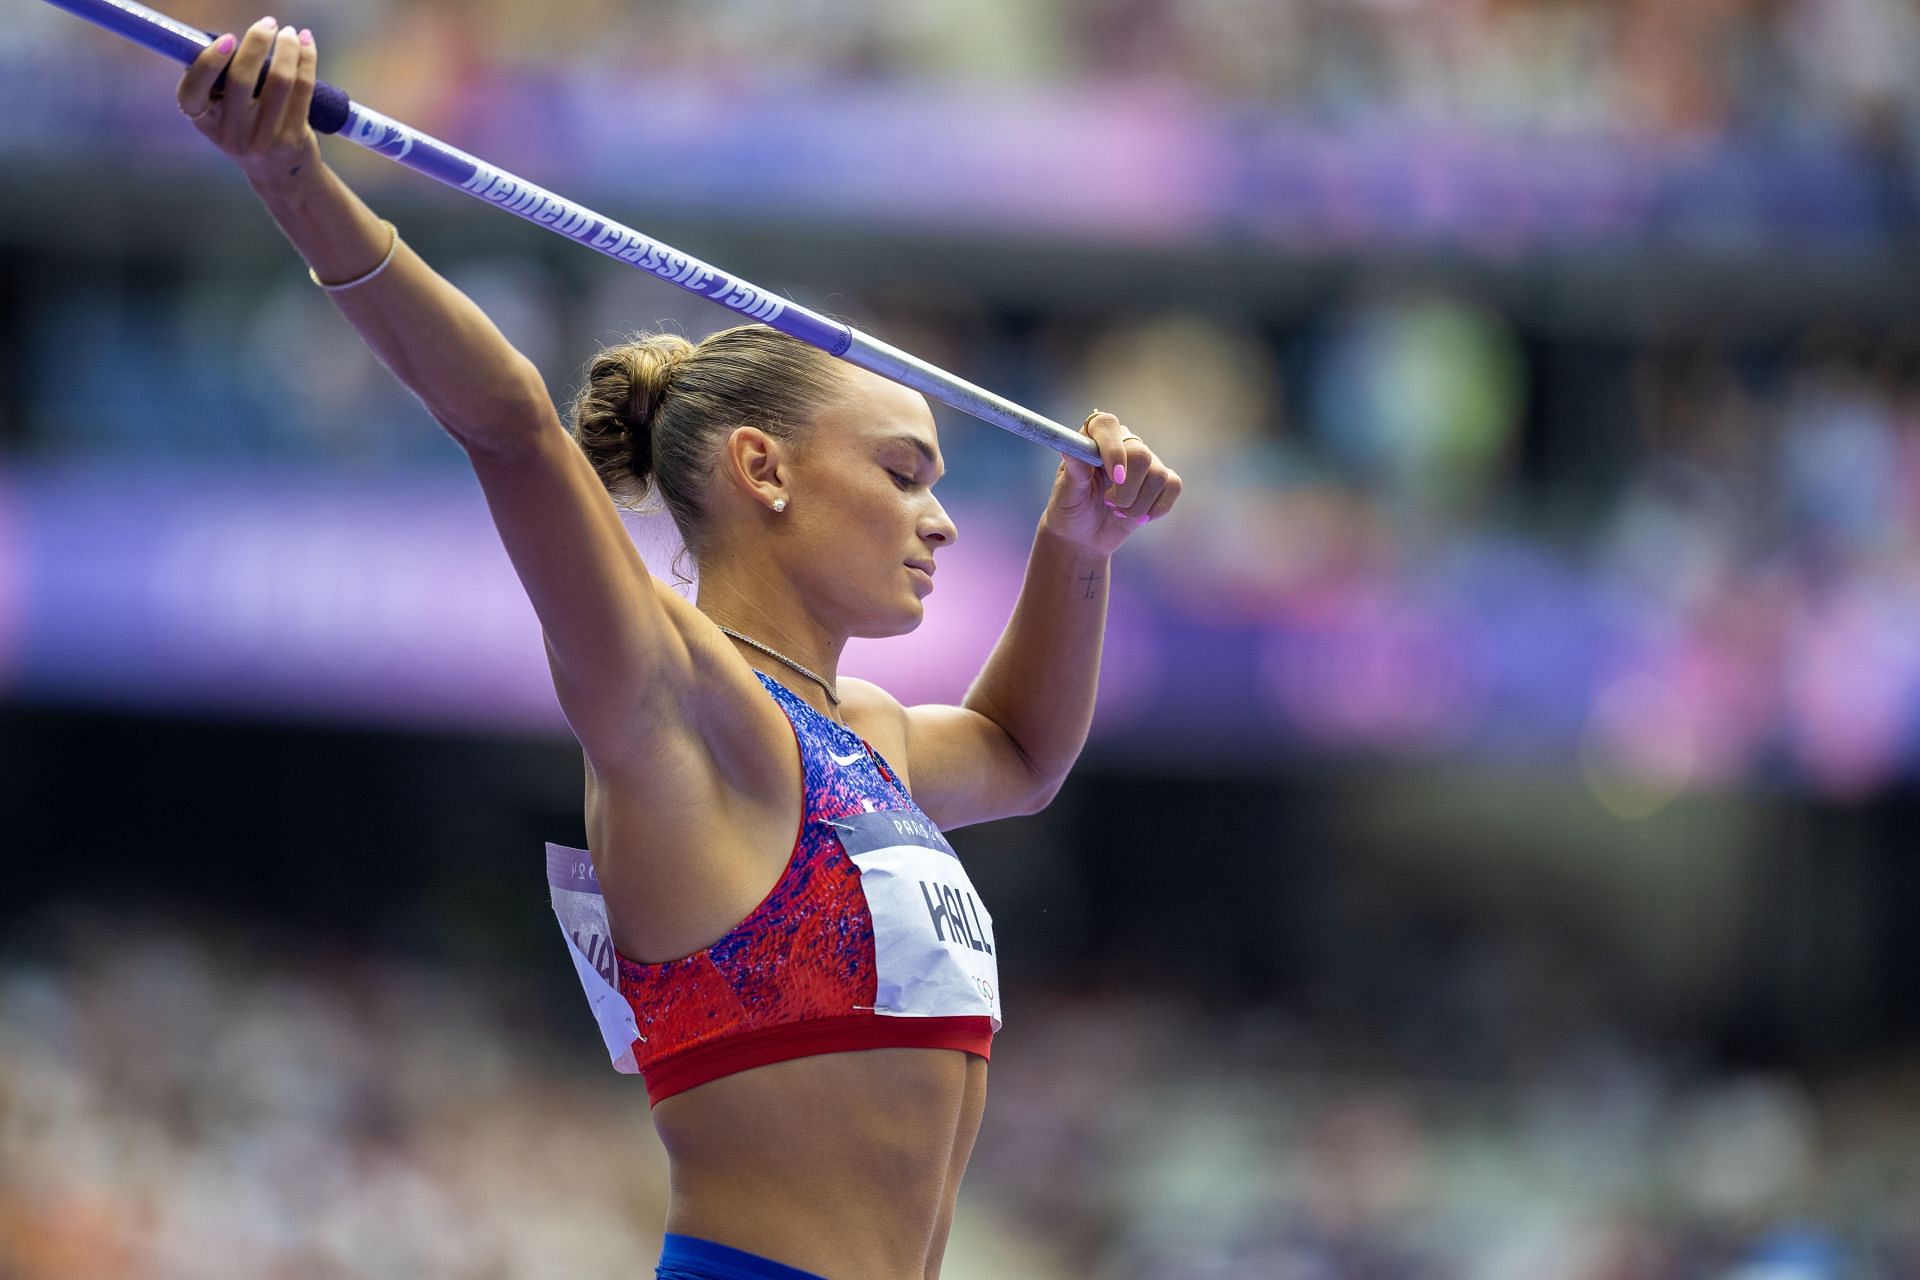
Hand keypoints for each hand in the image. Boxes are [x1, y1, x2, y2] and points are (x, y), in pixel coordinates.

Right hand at [176, 16, 320, 191]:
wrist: (281, 175)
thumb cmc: (248, 131)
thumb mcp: (224, 114)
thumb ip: (220, 83)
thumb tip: (227, 40)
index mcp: (206, 122)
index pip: (192, 92)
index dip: (207, 63)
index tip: (228, 39)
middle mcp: (233, 135)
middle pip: (241, 80)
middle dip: (256, 43)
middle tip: (268, 24)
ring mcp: (265, 139)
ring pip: (279, 81)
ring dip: (287, 49)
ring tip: (289, 33)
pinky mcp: (294, 138)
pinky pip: (303, 90)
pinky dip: (306, 61)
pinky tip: (305, 43)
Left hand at [1040, 411, 1181, 554]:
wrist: (1083, 535)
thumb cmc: (1071, 509)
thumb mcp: (1066, 492)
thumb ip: (1073, 469)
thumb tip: (1070, 447)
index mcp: (1094, 439)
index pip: (1107, 425)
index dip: (1113, 449)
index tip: (1114, 477)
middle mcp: (1123, 444)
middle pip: (1140, 455)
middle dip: (1126, 490)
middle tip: (1108, 503)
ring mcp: (1145, 462)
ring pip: (1158, 476)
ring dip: (1137, 505)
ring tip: (1118, 512)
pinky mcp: (1161, 481)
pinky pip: (1173, 486)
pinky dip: (1155, 509)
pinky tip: (1137, 516)